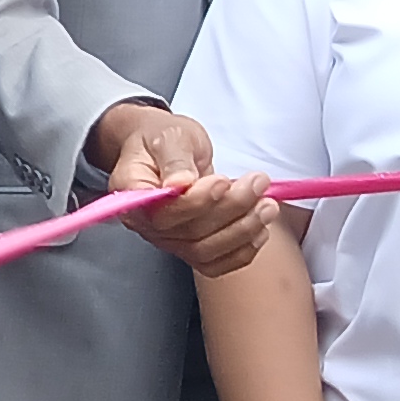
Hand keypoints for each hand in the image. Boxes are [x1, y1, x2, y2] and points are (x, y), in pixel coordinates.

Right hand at [98, 103, 271, 278]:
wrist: (169, 150)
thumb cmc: (165, 139)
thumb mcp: (170, 136)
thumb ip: (174, 159)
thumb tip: (179, 184)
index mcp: (132, 192)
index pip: (161, 212)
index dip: (196, 203)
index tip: (222, 181)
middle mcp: (146, 224)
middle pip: (189, 232)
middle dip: (231, 209)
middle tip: (258, 182)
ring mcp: (168, 240)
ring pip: (205, 251)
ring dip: (243, 230)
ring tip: (267, 204)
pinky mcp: (189, 247)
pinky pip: (215, 265)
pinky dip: (242, 252)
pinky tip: (260, 230)